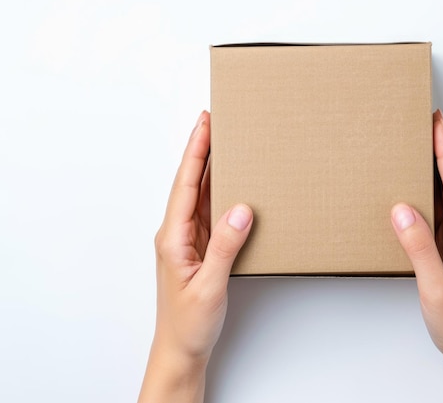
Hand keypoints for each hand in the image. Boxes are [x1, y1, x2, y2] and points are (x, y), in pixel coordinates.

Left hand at [138, 111, 252, 402]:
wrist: (182, 349)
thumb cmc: (188, 323)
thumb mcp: (209, 286)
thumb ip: (226, 247)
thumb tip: (241, 210)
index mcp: (173, 237)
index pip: (186, 184)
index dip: (196, 151)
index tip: (205, 123)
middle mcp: (178, 233)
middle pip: (191, 182)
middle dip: (202, 149)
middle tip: (216, 120)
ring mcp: (189, 240)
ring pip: (201, 195)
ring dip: (211, 168)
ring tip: (225, 142)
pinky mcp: (201, 249)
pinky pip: (211, 213)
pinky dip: (220, 192)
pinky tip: (231, 182)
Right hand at [391, 110, 442, 401]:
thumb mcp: (437, 289)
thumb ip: (420, 249)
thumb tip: (402, 211)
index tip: (437, 123)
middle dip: (442, 150)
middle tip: (425, 123)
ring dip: (435, 170)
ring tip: (418, 148)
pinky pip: (437, 214)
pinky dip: (427, 195)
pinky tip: (414, 193)